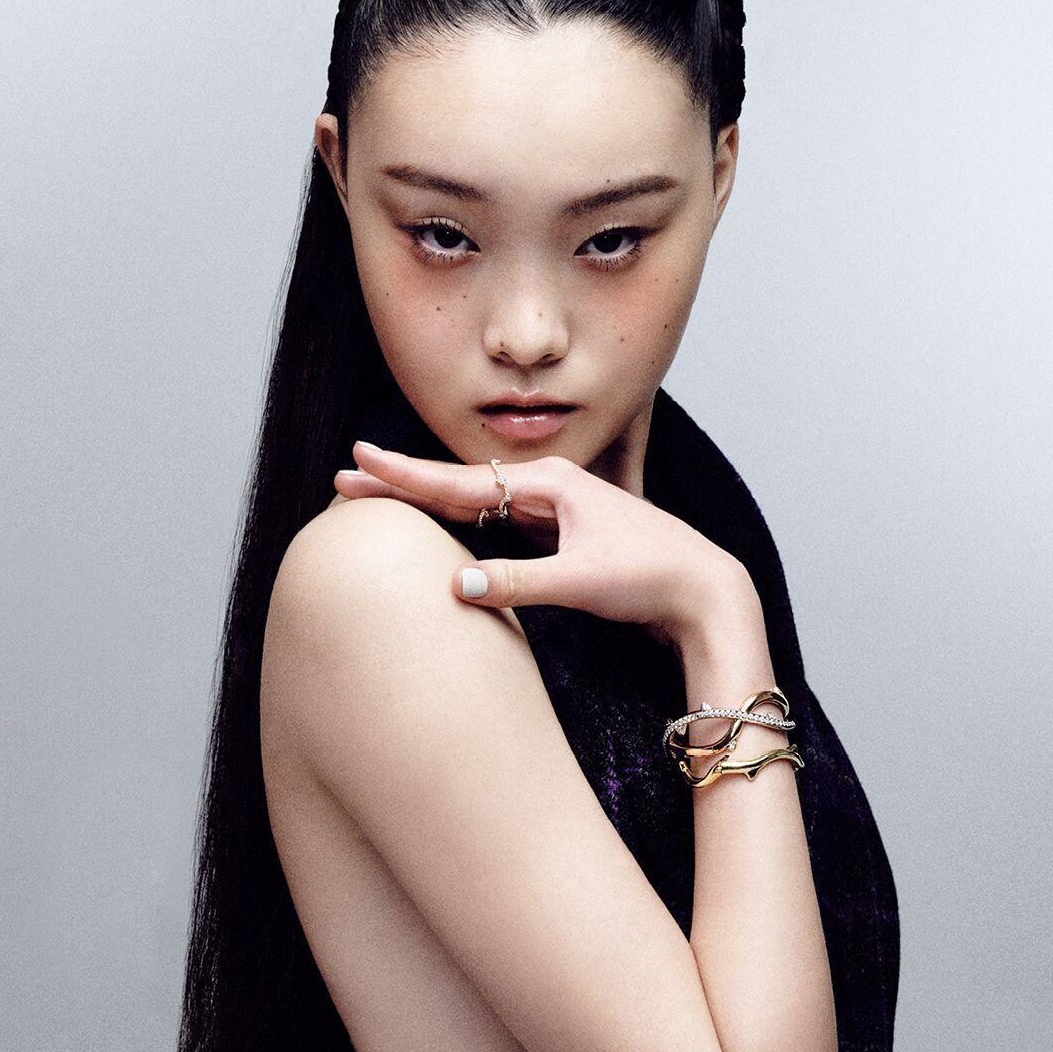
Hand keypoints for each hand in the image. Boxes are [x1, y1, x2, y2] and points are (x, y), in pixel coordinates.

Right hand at [333, 443, 763, 649]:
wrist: (704, 589)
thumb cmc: (651, 577)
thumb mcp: (581, 582)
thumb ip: (518, 581)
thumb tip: (457, 584)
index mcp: (550, 484)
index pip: (460, 480)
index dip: (405, 476)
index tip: (358, 462)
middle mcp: (550, 487)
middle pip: (460, 482)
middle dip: (404, 479)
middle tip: (348, 474)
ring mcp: (557, 507)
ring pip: (478, 500)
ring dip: (431, 499)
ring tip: (384, 492)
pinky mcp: (562, 532)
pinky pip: (499, 520)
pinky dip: (464, 520)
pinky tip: (447, 521)